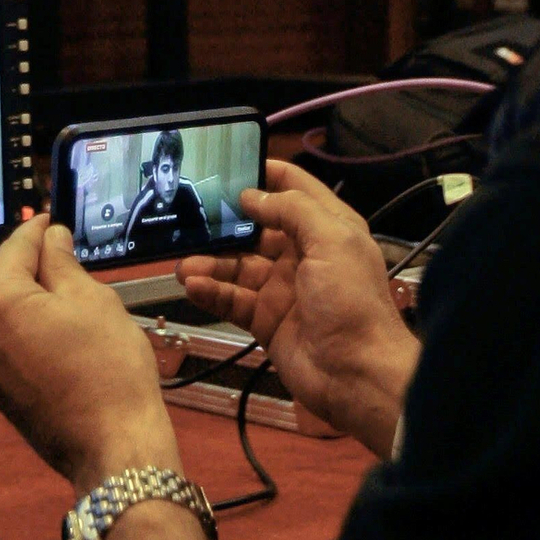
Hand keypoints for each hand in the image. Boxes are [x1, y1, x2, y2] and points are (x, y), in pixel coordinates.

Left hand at [0, 217, 180, 492]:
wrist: (112, 446)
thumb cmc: (108, 366)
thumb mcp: (92, 300)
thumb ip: (61, 263)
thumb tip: (50, 239)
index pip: (12, 248)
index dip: (37, 230)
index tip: (52, 222)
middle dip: (7, 259)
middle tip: (48, 257)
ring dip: (5, 290)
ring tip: (50, 289)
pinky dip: (7, 320)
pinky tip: (44, 322)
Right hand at [176, 159, 418, 458]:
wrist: (356, 375)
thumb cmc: (352, 302)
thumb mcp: (331, 241)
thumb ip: (292, 210)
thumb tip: (252, 195)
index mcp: (327, 228)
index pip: (294, 189)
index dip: (266, 174)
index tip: (230, 164)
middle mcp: (303, 254)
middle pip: (257, 228)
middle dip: (226, 222)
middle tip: (190, 214)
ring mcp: (282, 288)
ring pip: (238, 265)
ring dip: (210, 262)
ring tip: (183, 263)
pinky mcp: (265, 319)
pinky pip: (232, 298)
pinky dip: (210, 291)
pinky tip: (191, 285)